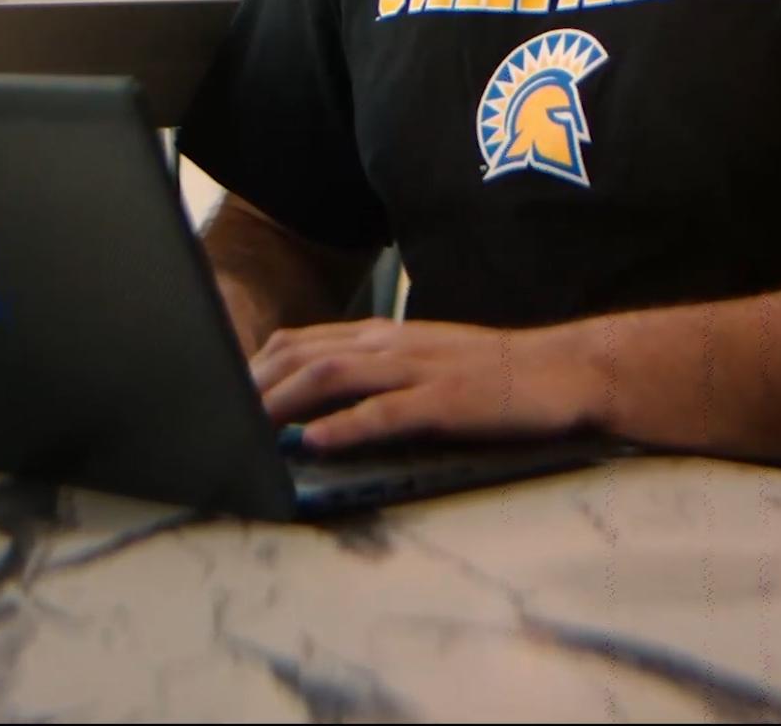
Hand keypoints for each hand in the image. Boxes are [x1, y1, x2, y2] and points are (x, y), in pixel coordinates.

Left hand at [250, 317, 604, 452]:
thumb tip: (321, 404)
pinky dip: (345, 427)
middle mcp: (391, 345)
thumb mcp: (423, 363)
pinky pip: (386, 412)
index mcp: (384, 336)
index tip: (223, 393)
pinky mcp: (444, 400)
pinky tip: (315, 443)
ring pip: (333, 376)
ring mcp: (417, 370)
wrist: (561, 369)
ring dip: (283, 401)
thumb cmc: (492, 375)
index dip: (257, 365)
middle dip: (255, 384)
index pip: (302, 341)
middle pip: (304, 354)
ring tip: (247, 426)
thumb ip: (375, 374)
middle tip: (218, 414)